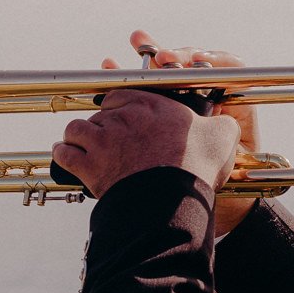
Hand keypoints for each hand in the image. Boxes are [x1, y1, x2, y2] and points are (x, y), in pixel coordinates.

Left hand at [77, 32, 259, 236]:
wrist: (173, 198)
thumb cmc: (195, 166)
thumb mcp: (222, 137)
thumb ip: (223, 123)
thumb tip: (229, 122)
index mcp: (151, 104)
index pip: (124, 95)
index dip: (120, 107)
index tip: (121, 115)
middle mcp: (123, 116)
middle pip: (99, 113)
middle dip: (100, 126)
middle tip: (107, 140)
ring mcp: (102, 138)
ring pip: (76, 128)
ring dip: (77, 139)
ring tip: (83, 149)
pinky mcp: (88, 163)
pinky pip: (65, 153)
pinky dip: (64, 156)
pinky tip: (68, 160)